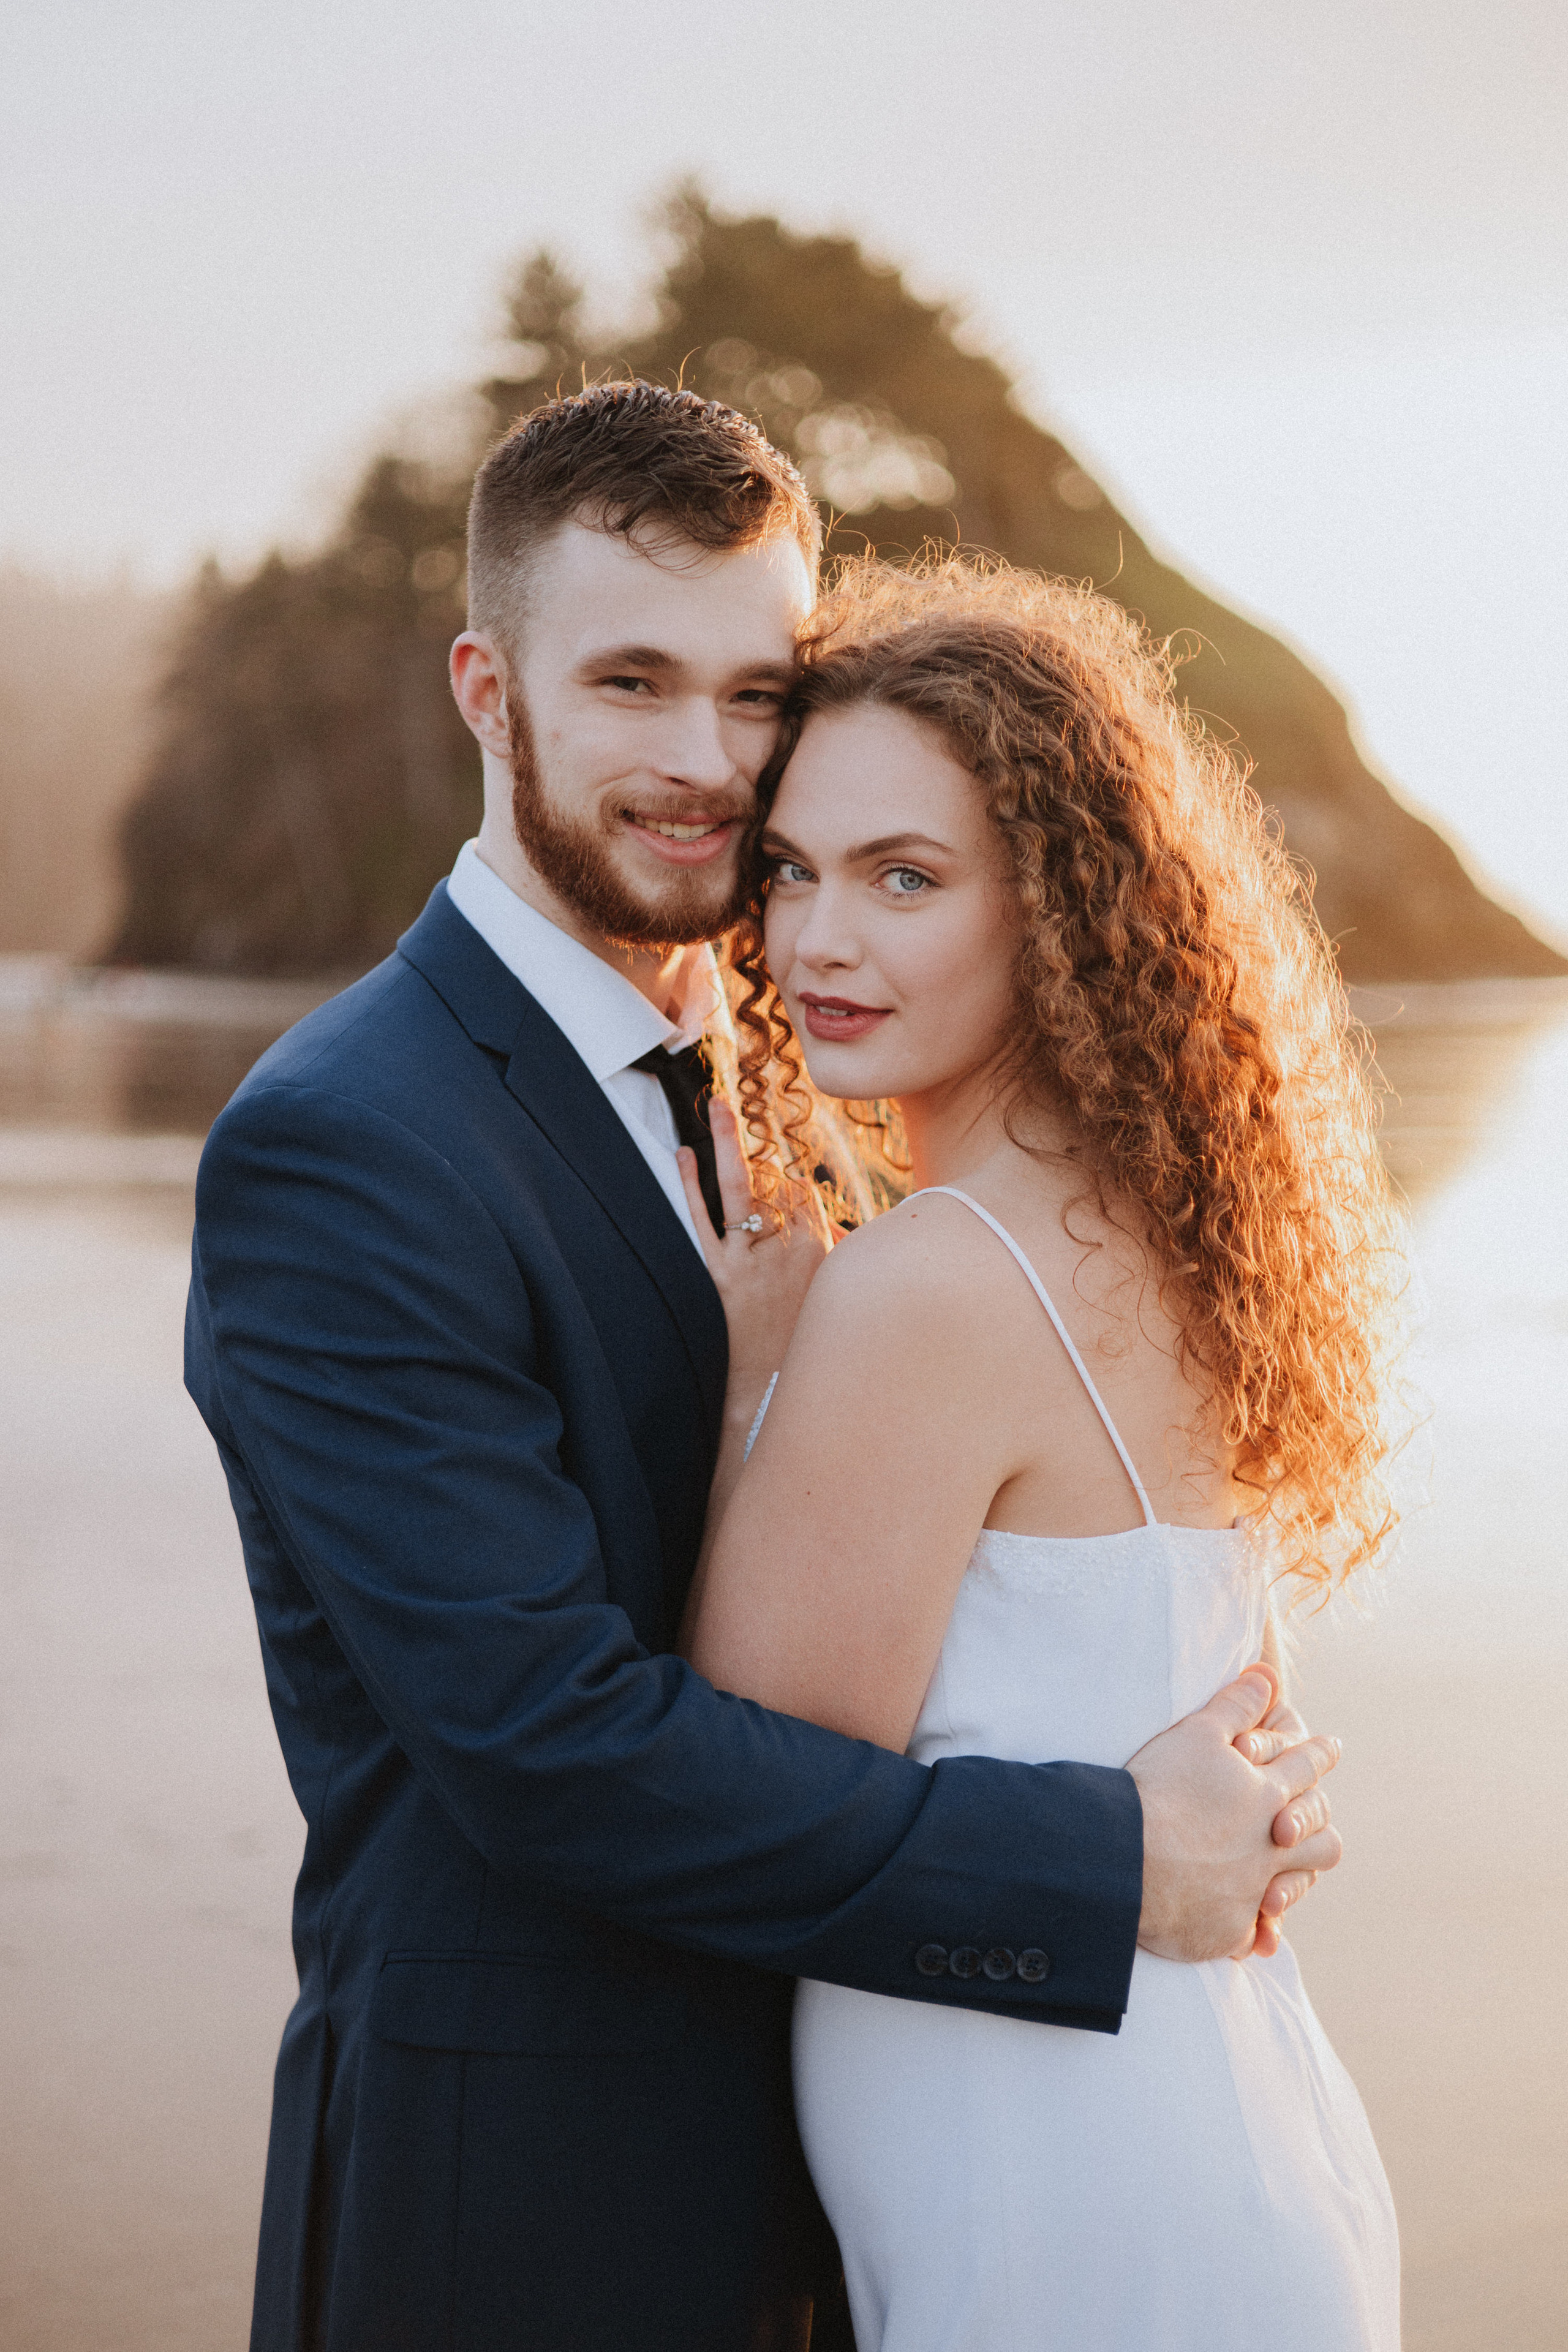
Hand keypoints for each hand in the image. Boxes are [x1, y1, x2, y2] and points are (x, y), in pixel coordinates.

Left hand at [677, 1100, 829, 1417]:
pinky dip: (691, 1185)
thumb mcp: (832, 1299)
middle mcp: (788, 1247)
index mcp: (820, 1250)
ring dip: (728, 1142)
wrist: (772, 1392)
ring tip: (717, 1104)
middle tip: (745, 1098)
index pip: (803, 1193)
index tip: (777, 1158)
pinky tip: (684, 1154)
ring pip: (742, 1189)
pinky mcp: (719, 1273)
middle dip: (760, 1142)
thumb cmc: (804, 1348)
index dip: (787, 1175)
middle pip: (775, 1181)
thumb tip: (838, 1229)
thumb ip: (835, 1258)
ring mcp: (751, 1259)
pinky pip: (704, 1220)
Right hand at [1126, 1666, 1343, 1963]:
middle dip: (1318, 1820)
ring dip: (1296, 1878)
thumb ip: (1236, 1705)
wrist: (1125, 1859)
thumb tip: (1269, 1674)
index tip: (1332, 1747)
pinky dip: (1252, 1930)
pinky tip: (1247, 1933)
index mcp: (1266, 1794)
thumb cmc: (1159, 1789)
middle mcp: (1270, 1844)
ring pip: (1295, 1884)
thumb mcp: (1197, 1733)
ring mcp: (1253, 1889)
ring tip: (1288, 1874)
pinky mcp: (1229, 1928)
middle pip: (1319, 1834)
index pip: (1306, 1768)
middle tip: (1318, 1812)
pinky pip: (1252, 1932)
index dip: (1318, 1754)